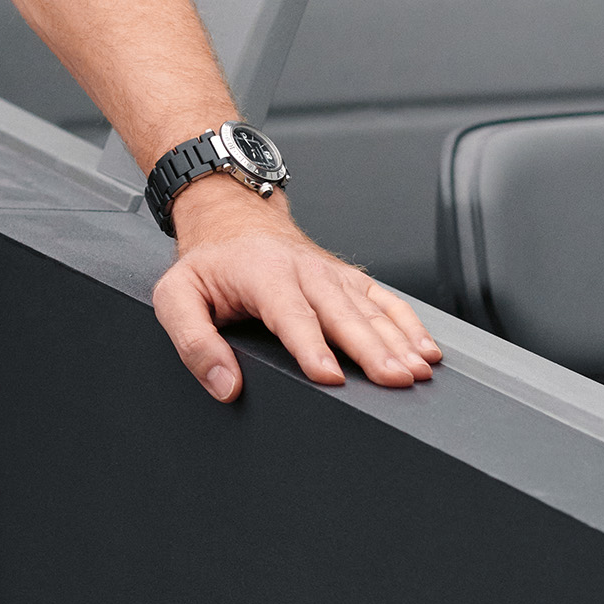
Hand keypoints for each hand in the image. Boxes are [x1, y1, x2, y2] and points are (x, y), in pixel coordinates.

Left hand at [153, 177, 440, 404]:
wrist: (232, 219)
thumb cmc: (207, 264)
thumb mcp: (176, 297)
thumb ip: (194, 342)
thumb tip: (224, 384)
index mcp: (263, 274)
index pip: (291, 315)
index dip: (311, 346)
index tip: (330, 376)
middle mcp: (305, 271)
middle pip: (342, 314)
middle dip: (371, 349)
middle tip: (394, 379)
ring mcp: (331, 274)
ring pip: (370, 309)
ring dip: (398, 341)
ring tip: (417, 371)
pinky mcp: (348, 280)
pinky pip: (385, 301)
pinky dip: (410, 324)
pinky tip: (427, 351)